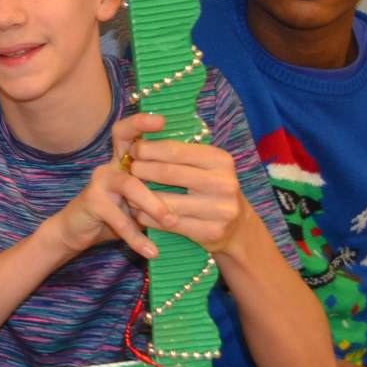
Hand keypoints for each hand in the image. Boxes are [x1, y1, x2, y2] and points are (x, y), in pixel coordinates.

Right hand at [45, 113, 175, 259]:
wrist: (78, 231)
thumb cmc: (117, 212)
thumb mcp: (141, 198)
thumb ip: (159, 188)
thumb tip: (198, 188)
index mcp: (124, 158)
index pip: (130, 131)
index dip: (142, 122)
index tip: (163, 121)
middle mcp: (111, 163)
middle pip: (125, 144)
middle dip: (157, 158)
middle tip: (186, 182)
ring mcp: (100, 181)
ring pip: (130, 185)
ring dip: (153, 204)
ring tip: (171, 222)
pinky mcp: (92, 202)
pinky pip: (119, 220)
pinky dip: (137, 237)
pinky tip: (153, 251)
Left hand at [114, 119, 255, 257]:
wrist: (237, 226)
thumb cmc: (210, 188)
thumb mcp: (205, 165)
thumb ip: (180, 152)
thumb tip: (141, 134)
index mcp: (220, 160)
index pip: (174, 150)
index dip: (148, 148)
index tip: (133, 150)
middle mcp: (223, 183)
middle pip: (167, 173)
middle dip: (141, 170)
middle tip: (128, 170)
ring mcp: (219, 209)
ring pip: (163, 202)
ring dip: (139, 197)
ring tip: (129, 192)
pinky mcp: (210, 232)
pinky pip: (167, 224)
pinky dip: (148, 217)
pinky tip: (140, 212)